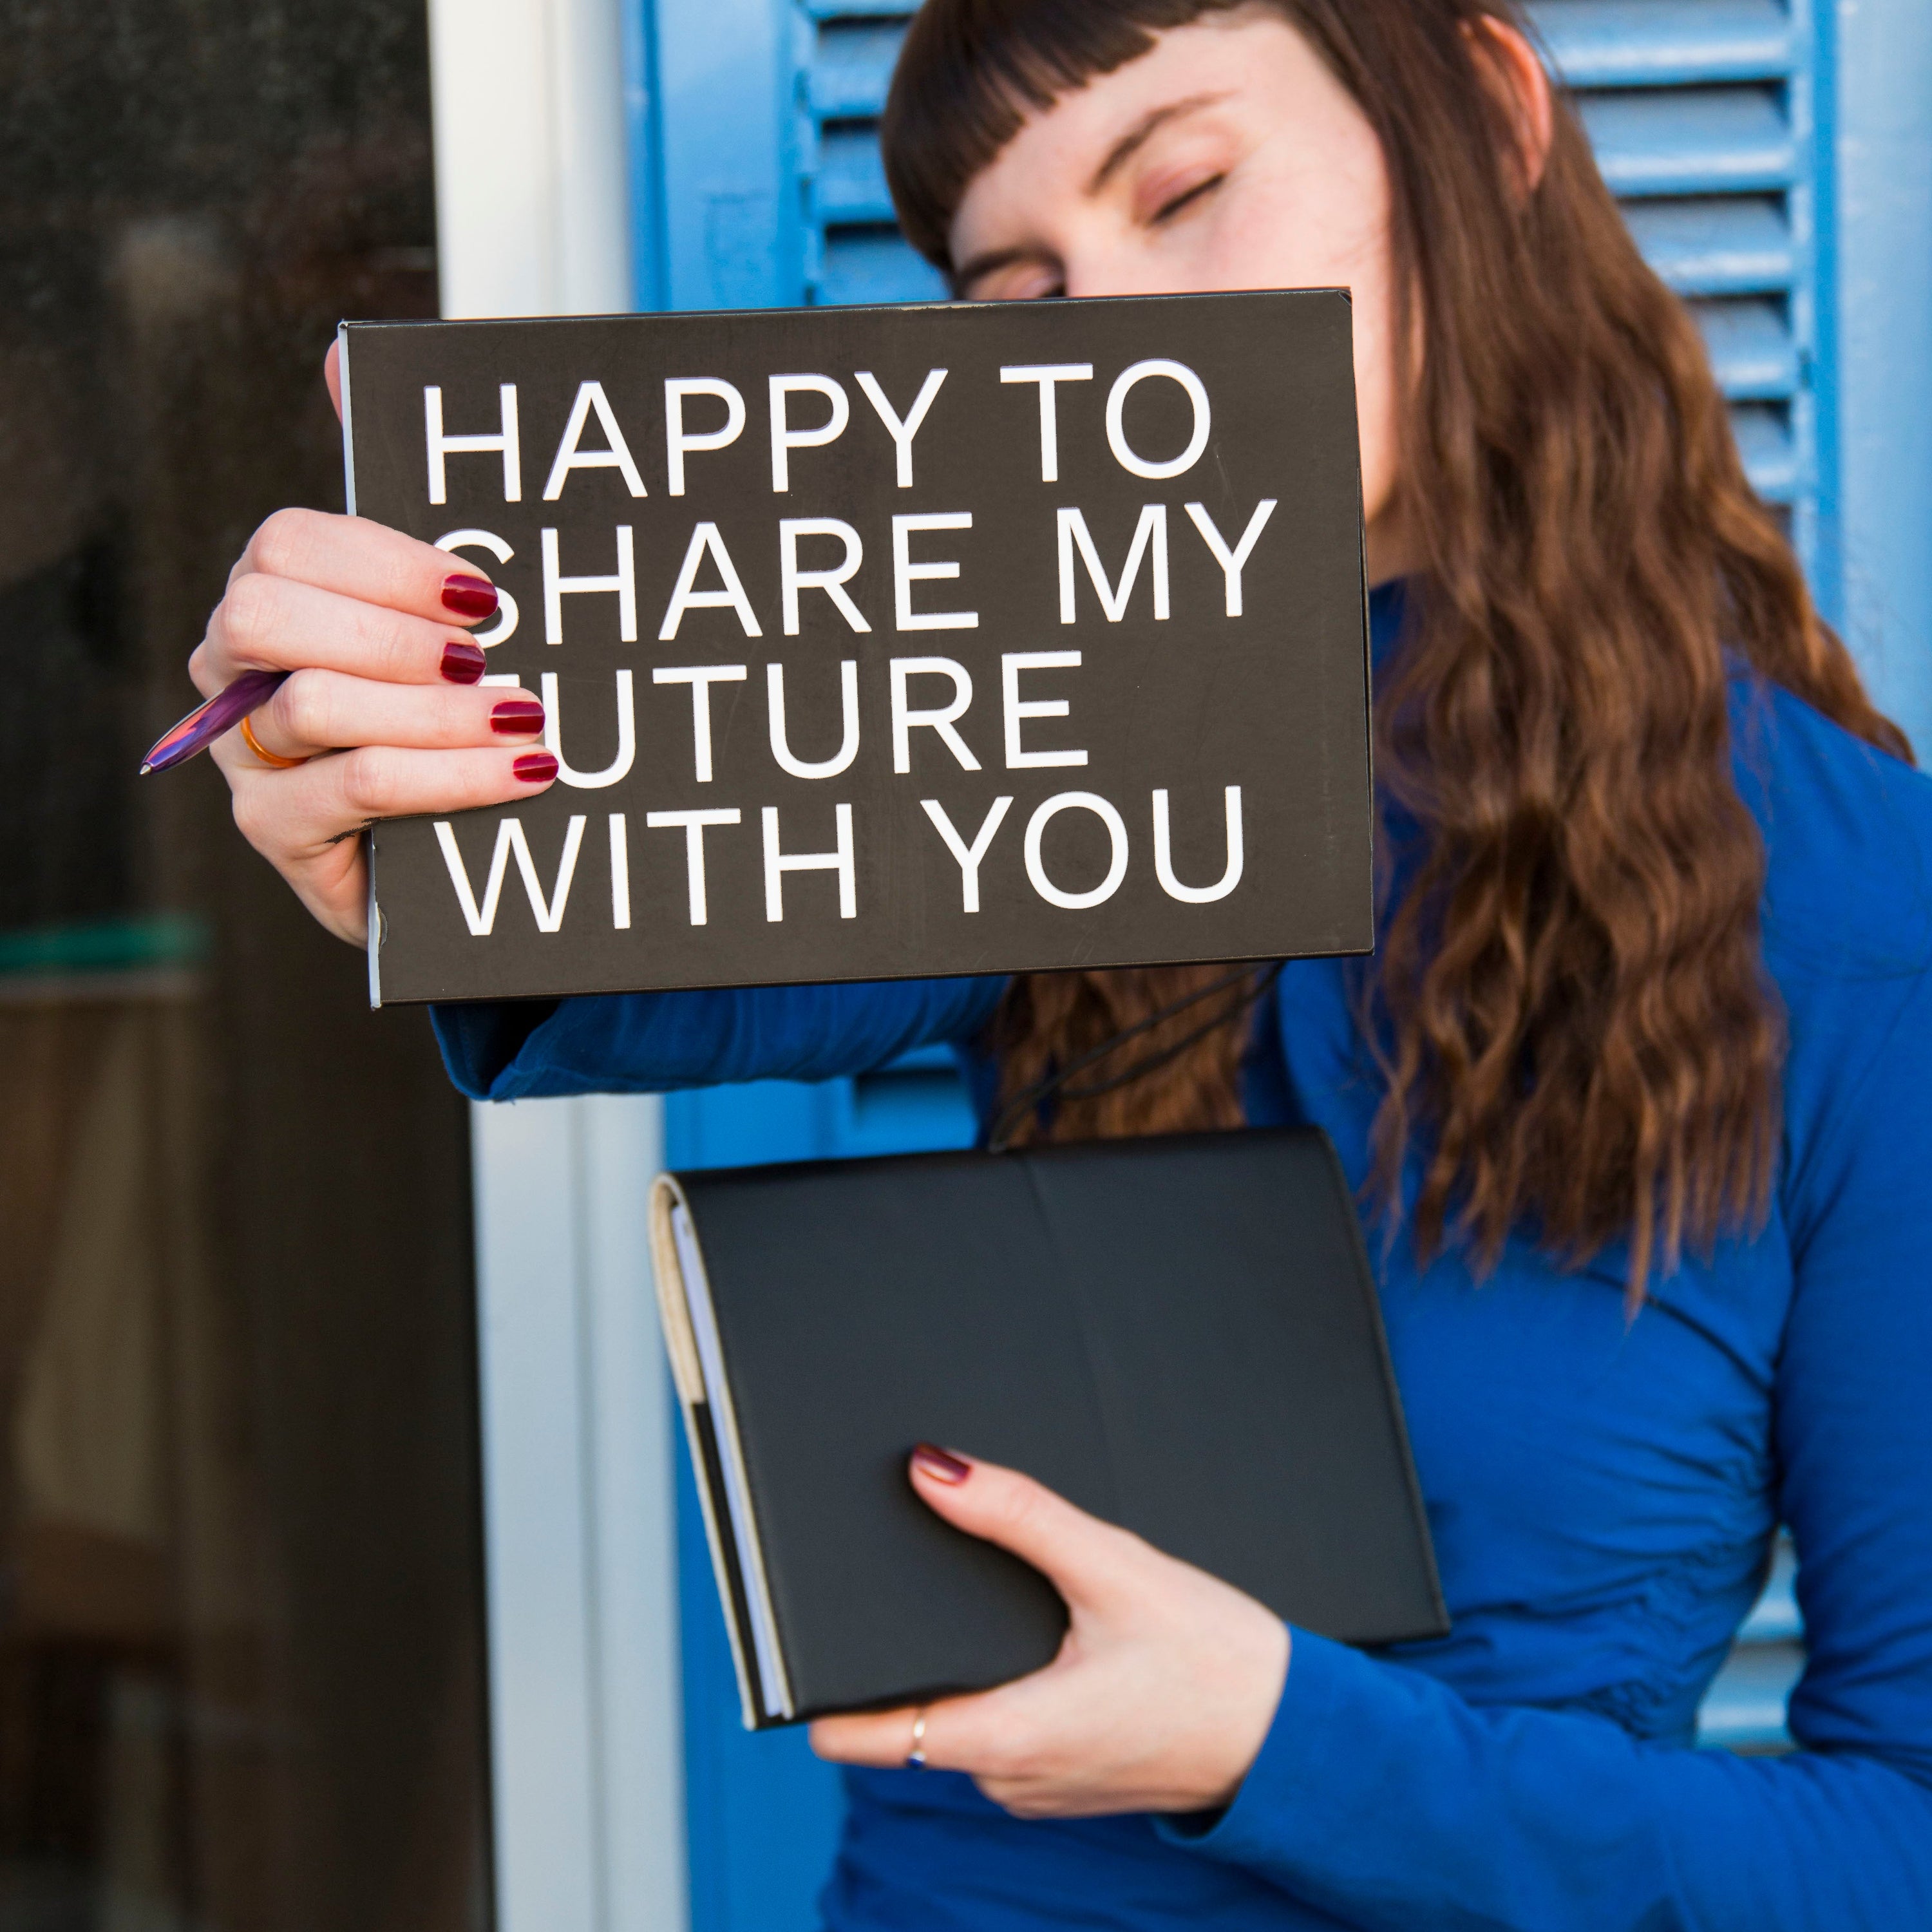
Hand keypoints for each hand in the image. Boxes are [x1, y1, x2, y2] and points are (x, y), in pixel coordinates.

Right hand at [193, 341, 555, 944]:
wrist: (465, 844)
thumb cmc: (450, 712)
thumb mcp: (444, 608)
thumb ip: (408, 501)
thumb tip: (344, 355)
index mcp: (273, 594)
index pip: (289, 542)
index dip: (388, 561)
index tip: (483, 594)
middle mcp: (238, 668)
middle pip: (267, 612)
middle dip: (392, 633)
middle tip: (489, 658)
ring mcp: (246, 753)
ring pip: (317, 703)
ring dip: (438, 713)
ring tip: (526, 719)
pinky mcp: (274, 830)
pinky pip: (355, 785)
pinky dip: (451, 775)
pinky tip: (525, 771)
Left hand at [809, 1447, 1290, 1818]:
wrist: (1295, 1734)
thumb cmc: (1216, 1661)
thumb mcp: (1113, 1570)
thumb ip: (1018, 1517)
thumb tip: (932, 1470)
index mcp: (1004, 1739)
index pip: (863, 1735)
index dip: (820, 1685)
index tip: (795, 1632)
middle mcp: (1007, 1778)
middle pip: (909, 1713)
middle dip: (900, 1645)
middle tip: (897, 1565)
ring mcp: (1035, 1784)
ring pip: (958, 1716)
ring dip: (959, 1660)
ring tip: (975, 1587)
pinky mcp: (1064, 1774)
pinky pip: (1002, 1727)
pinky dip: (1002, 1680)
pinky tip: (1033, 1629)